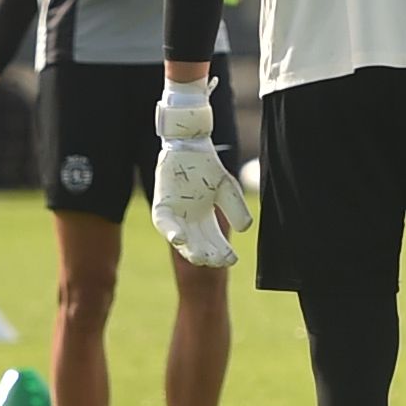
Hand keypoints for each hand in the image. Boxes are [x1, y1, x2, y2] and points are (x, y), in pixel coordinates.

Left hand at [149, 80, 247, 268]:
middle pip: (198, 245)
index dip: (222, 252)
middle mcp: (188, 221)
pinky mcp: (161, 206)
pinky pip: (164, 223)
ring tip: (200, 258)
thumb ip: (236, 208)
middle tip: (218, 261)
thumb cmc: (207, 167)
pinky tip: (180, 239)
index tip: (233, 258)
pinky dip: (171, 232)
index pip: (214, 242)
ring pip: (181, 239)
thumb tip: (245, 229)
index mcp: (204, 220)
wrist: (190, 144)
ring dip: (190, 249)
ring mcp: (174, 215)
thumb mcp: (227, 188)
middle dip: (209, 255)